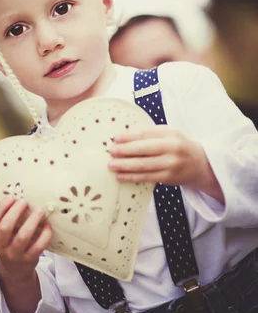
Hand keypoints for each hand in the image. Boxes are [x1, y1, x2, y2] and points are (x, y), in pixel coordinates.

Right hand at [0, 196, 51, 285]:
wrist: (15, 270)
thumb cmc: (9, 243)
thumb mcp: (1, 234)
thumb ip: (5, 218)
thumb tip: (18, 193)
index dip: (2, 207)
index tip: (12, 196)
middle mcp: (0, 247)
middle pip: (5, 228)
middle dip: (15, 212)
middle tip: (24, 202)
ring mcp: (14, 255)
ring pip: (22, 238)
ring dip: (32, 222)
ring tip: (39, 210)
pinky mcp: (29, 260)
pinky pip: (38, 247)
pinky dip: (44, 235)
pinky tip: (48, 226)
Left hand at [108, 126, 222, 200]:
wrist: (201, 164)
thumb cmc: (180, 146)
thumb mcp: (169, 134)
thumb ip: (150, 134)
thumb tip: (124, 137)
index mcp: (170, 134)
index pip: (146, 135)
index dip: (129, 137)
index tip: (115, 138)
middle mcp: (172, 149)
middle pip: (144, 150)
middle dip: (125, 151)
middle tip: (111, 152)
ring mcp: (171, 165)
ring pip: (144, 166)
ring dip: (125, 166)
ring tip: (112, 165)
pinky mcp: (168, 178)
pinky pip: (147, 178)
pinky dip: (132, 177)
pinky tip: (121, 176)